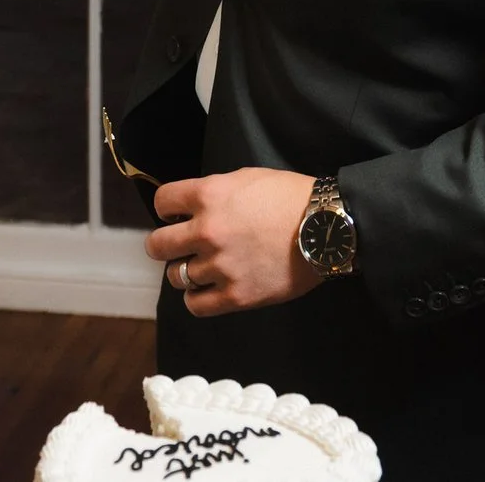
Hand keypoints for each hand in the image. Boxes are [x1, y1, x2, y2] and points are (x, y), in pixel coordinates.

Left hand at [145, 168, 320, 317]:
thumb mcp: (245, 179)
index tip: (175, 216)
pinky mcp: (236, 296)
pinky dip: (196, 298)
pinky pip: (195, 305)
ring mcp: (220, 266)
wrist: (326, 228)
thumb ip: (213, 193)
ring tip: (201, 268)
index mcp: (208, 196)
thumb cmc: (290, 197)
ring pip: (176, 276)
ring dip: (186, 271)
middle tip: (178, 246)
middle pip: (158, 245)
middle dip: (164, 244)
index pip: (162, 202)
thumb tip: (190, 208)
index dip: (167, 209)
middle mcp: (207, 232)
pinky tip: (207, 290)